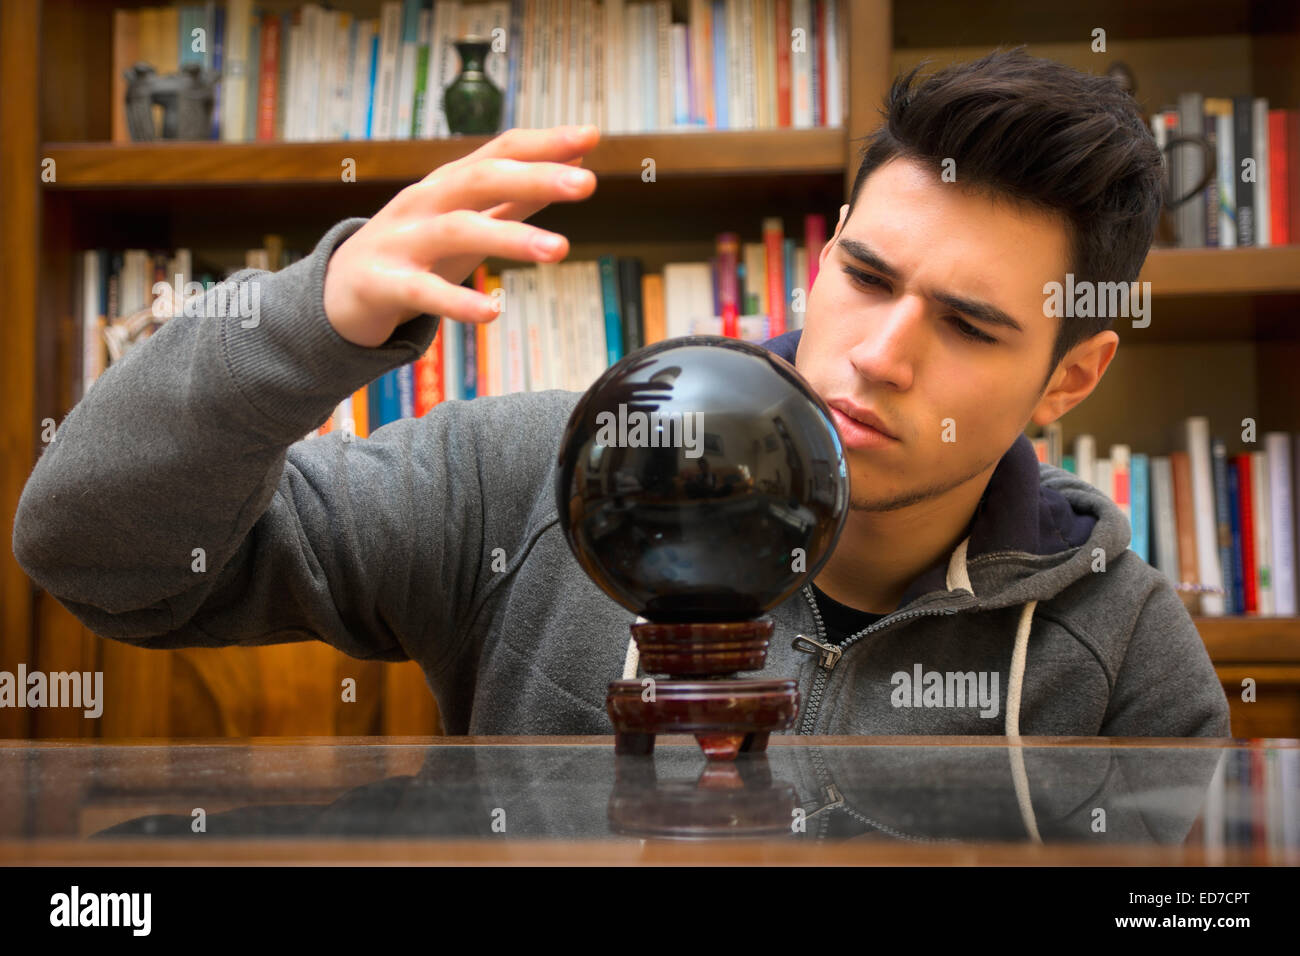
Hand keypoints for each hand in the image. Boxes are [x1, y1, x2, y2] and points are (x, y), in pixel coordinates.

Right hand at [323, 124, 599, 347]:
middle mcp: (425, 203)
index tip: (591, 136)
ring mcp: (402, 241)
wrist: (341, 293)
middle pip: (481, 179)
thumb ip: (515, 199)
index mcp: (449, 185)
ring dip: (511, 237)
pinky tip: (492, 313)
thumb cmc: (416, 252)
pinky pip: (423, 291)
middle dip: (535, 178)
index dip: (544, 143)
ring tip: (559, 251)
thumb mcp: (467, 221)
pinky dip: (458, 301)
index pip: (499, 152)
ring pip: (458, 230)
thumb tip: (572, 168)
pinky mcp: (384, 284)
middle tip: (587, 184)